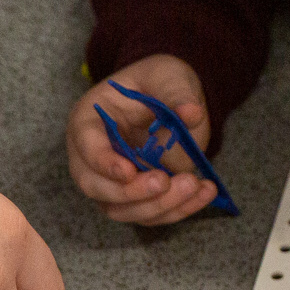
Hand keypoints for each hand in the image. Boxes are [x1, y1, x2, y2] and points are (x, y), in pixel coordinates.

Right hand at [63, 54, 219, 224]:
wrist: (169, 97)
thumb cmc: (157, 82)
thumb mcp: (167, 75)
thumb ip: (177, 92)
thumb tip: (191, 114)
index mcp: (89, 120)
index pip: (85, 145)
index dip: (103, 162)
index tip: (128, 171)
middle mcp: (91, 156)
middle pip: (96, 186)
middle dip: (130, 192)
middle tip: (164, 182)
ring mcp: (111, 181)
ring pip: (121, 209)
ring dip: (158, 206)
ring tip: (194, 185)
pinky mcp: (135, 197)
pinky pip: (149, 214)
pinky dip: (177, 209)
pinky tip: (204, 193)